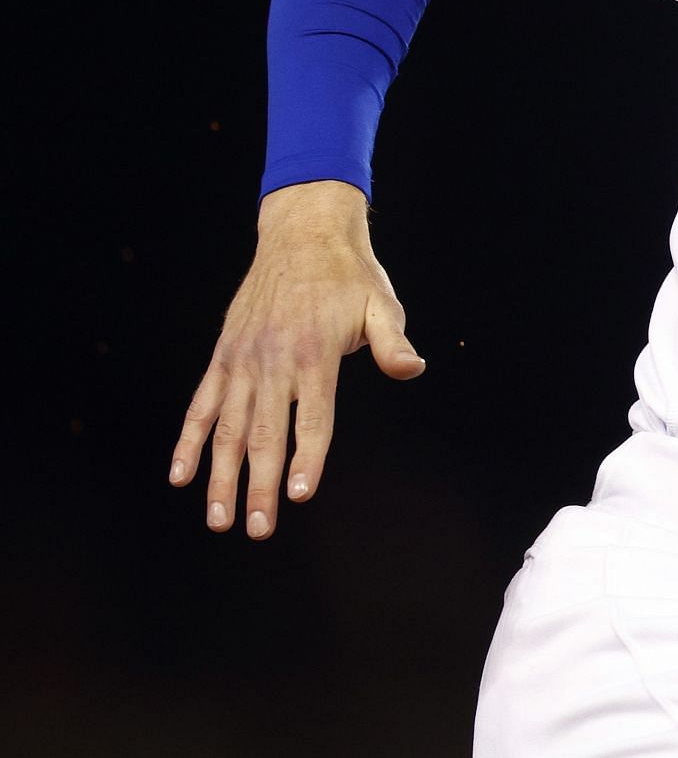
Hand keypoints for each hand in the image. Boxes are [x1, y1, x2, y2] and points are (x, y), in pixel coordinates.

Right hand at [168, 180, 425, 538]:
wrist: (302, 233)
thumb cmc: (348, 274)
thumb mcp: (381, 303)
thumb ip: (393, 342)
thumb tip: (412, 369)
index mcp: (315, 354)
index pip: (312, 418)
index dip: (307, 458)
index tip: (300, 494)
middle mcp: (274, 361)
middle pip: (265, 434)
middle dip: (260, 486)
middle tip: (258, 529)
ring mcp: (243, 360)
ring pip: (227, 427)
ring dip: (220, 476)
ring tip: (219, 518)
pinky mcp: (224, 355)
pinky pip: (201, 403)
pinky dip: (188, 440)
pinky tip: (180, 474)